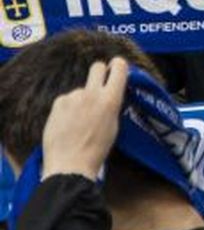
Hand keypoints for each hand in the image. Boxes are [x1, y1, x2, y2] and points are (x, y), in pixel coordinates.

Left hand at [40, 58, 129, 179]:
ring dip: (81, 99)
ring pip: (80, 90)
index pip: (119, 67)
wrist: (71, 163)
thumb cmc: (97, 149)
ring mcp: (73, 96)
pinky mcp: (58, 102)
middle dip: (100, 72)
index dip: (118, 66)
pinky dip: (68, 108)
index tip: (116, 68)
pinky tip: (67, 123)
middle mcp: (92, 93)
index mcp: (111, 99)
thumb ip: (112, 105)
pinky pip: (67, 99)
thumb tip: (110, 93)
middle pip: (97, 67)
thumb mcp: (114, 125)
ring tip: (79, 120)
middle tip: (98, 86)